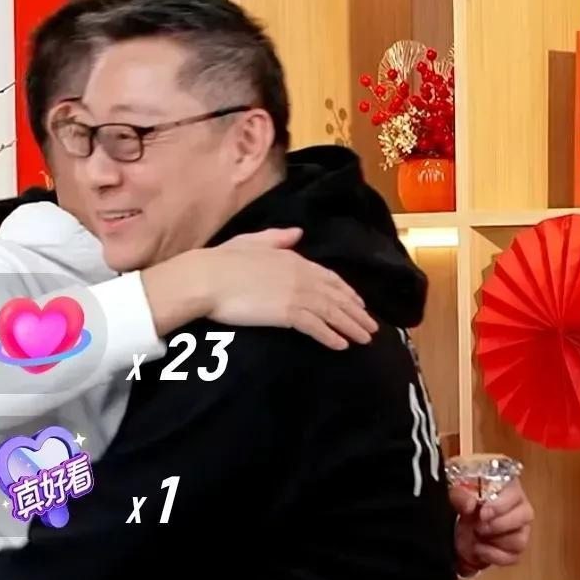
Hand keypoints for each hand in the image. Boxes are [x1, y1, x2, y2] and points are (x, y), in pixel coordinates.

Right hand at [203, 228, 377, 350]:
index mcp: (294, 258)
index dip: (347, 291)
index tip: (359, 303)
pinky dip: (331, 337)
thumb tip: (298, 233)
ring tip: (364, 340)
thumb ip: (278, 238)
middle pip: (337, 297)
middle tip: (372, 328)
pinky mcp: (288, 314)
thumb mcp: (252, 242)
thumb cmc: (223, 261)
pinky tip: (341, 345)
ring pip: (332, 313)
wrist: (208, 278)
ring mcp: (296, 295)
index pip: (329, 276)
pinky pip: (316, 327)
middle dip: (357, 313)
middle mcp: (301, 276)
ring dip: (351, 327)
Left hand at [450, 477, 533, 574]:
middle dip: (499, 525)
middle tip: (479, 527)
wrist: (459, 528)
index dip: (501, 505)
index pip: (515, 493)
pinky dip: (494, 556)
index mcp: (508, 488)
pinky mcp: (514, 550)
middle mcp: (520, 508)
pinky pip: (513, 557)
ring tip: (477, 537)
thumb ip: (460, 496)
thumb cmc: (465, 506)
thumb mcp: (457, 496)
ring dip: (496, 542)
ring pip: (520, 540)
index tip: (482, 513)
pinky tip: (479, 550)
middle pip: (525, 516)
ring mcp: (520, 530)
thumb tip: (469, 504)